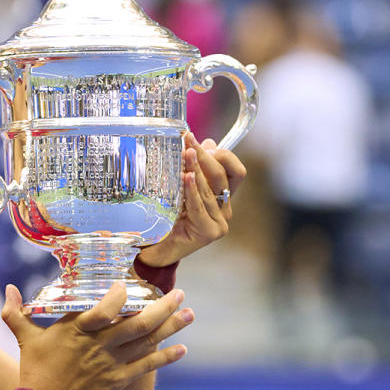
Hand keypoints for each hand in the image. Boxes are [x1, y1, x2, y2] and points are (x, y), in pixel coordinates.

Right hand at [1, 283, 192, 389]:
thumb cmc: (34, 370)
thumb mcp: (24, 337)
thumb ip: (16, 312)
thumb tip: (7, 288)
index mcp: (77, 329)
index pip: (104, 309)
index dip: (119, 296)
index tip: (129, 284)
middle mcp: (99, 344)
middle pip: (137, 322)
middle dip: (162, 306)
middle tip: (180, 292)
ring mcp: (110, 363)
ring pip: (147, 341)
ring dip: (171, 327)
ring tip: (189, 313)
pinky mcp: (117, 381)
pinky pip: (147, 366)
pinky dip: (166, 357)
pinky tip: (182, 349)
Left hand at [138, 131, 247, 266]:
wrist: (155, 249)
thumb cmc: (166, 219)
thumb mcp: (180, 189)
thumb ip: (194, 170)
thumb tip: (208, 142)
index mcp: (222, 197)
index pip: (235, 171)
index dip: (221, 154)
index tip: (198, 141)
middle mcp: (225, 209)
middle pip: (221, 175)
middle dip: (204, 155)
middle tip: (188, 140)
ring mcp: (220, 222)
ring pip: (209, 189)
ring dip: (196, 168)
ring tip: (185, 153)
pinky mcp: (210, 232)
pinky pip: (199, 205)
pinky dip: (192, 190)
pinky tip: (187, 176)